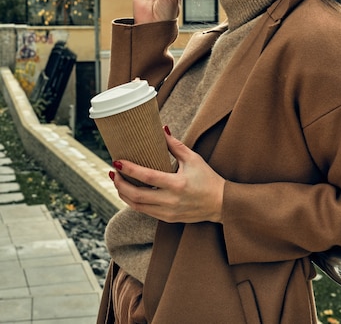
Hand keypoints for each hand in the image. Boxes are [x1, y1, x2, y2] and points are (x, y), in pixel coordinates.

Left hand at [109, 130, 224, 223]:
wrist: (220, 203)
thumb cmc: (207, 178)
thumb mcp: (193, 159)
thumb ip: (175, 145)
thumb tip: (161, 129)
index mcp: (177, 184)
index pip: (147, 177)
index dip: (129, 170)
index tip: (117, 161)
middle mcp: (170, 201)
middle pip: (136, 196)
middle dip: (120, 184)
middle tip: (113, 172)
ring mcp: (168, 212)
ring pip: (137, 206)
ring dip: (123, 194)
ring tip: (117, 181)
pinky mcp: (167, 219)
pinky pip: (145, 211)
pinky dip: (133, 201)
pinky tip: (129, 191)